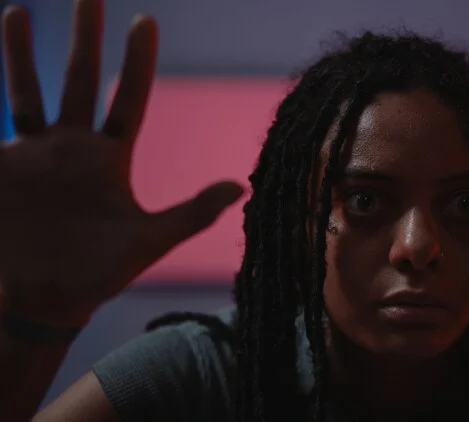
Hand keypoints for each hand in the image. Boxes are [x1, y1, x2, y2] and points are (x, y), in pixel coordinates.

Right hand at [0, 0, 243, 326]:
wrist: (43, 303)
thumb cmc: (98, 275)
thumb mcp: (149, 241)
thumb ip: (192, 212)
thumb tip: (240, 185)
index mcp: (108, 157)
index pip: (127, 98)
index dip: (136, 61)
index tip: (145, 20)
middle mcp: (70, 147)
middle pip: (77, 78)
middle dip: (83, 36)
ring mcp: (31, 155)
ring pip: (26, 92)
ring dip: (19, 53)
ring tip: (17, 9)